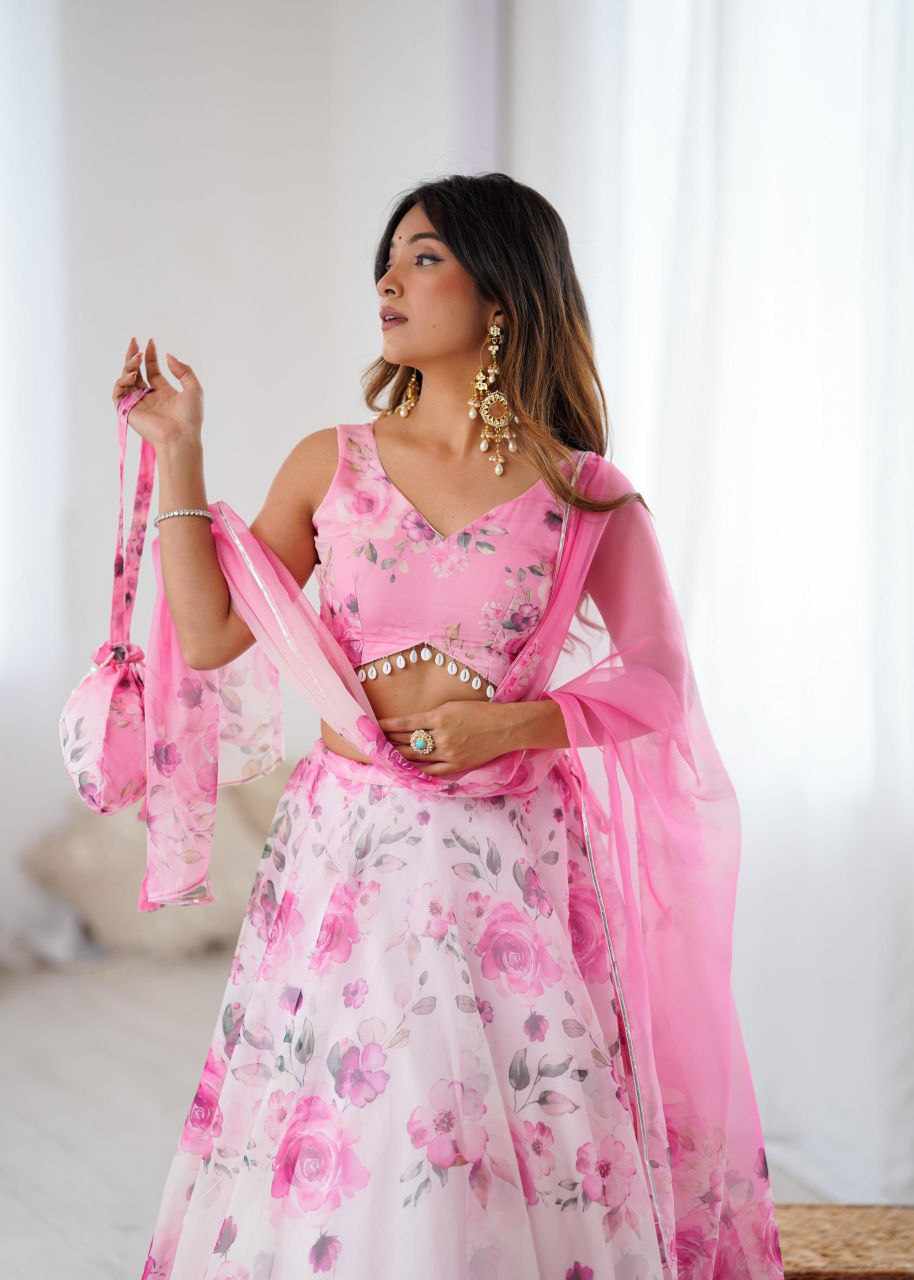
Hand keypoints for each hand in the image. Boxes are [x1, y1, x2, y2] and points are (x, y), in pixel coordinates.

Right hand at [111, 336, 203, 448]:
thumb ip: (183, 370)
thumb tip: (168, 356)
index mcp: (163, 392)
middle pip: (136, 371)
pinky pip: (118, 392)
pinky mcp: (128, 410)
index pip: (152, 370)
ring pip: (125, 379)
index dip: (150, 355)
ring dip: (129, 365)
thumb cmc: (190, 418)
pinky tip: (133, 374)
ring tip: (137, 358)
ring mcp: (137, 403)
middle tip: (134, 341)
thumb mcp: (194, 388)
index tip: (151, 341)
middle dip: (133, 355)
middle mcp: (149, 396)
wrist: (181, 437)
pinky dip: (122, 380)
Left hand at [376, 699, 514, 775]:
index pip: (406, 723)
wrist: (504, 727)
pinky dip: (417, 769)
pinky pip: (431, 770)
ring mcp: (448, 753)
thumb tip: (412, 724)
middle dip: (390, 740)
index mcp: (439, 717)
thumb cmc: (480, 712)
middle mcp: (442, 736)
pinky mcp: (456, 765)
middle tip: (377, 741)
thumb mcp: (453, 706)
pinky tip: (407, 767)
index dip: (388, 725)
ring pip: (417, 756)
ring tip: (387, 754)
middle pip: (408, 741)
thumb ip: (432, 716)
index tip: (376, 725)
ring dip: (400, 755)